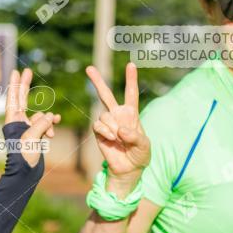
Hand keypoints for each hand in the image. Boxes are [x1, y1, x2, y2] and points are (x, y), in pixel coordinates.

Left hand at [5, 67, 60, 167]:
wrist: (26, 173)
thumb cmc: (23, 156)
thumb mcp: (31, 138)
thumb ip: (41, 124)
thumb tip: (50, 116)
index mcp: (13, 121)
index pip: (13, 98)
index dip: (15, 85)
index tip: (16, 72)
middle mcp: (18, 122)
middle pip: (22, 99)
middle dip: (26, 86)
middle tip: (28, 70)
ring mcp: (28, 128)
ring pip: (40, 116)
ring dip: (47, 121)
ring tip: (50, 133)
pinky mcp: (36, 135)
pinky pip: (45, 125)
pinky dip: (50, 126)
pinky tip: (53, 131)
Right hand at [85, 63, 150, 187]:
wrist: (127, 168)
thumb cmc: (139, 155)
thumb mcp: (144, 146)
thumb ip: (135, 136)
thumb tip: (120, 129)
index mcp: (131, 114)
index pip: (131, 93)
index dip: (131, 79)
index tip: (130, 65)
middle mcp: (117, 115)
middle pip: (105, 94)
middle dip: (97, 81)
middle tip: (88, 68)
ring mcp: (107, 123)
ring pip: (105, 115)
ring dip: (112, 127)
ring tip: (118, 139)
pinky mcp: (98, 132)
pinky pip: (98, 125)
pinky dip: (106, 132)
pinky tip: (112, 139)